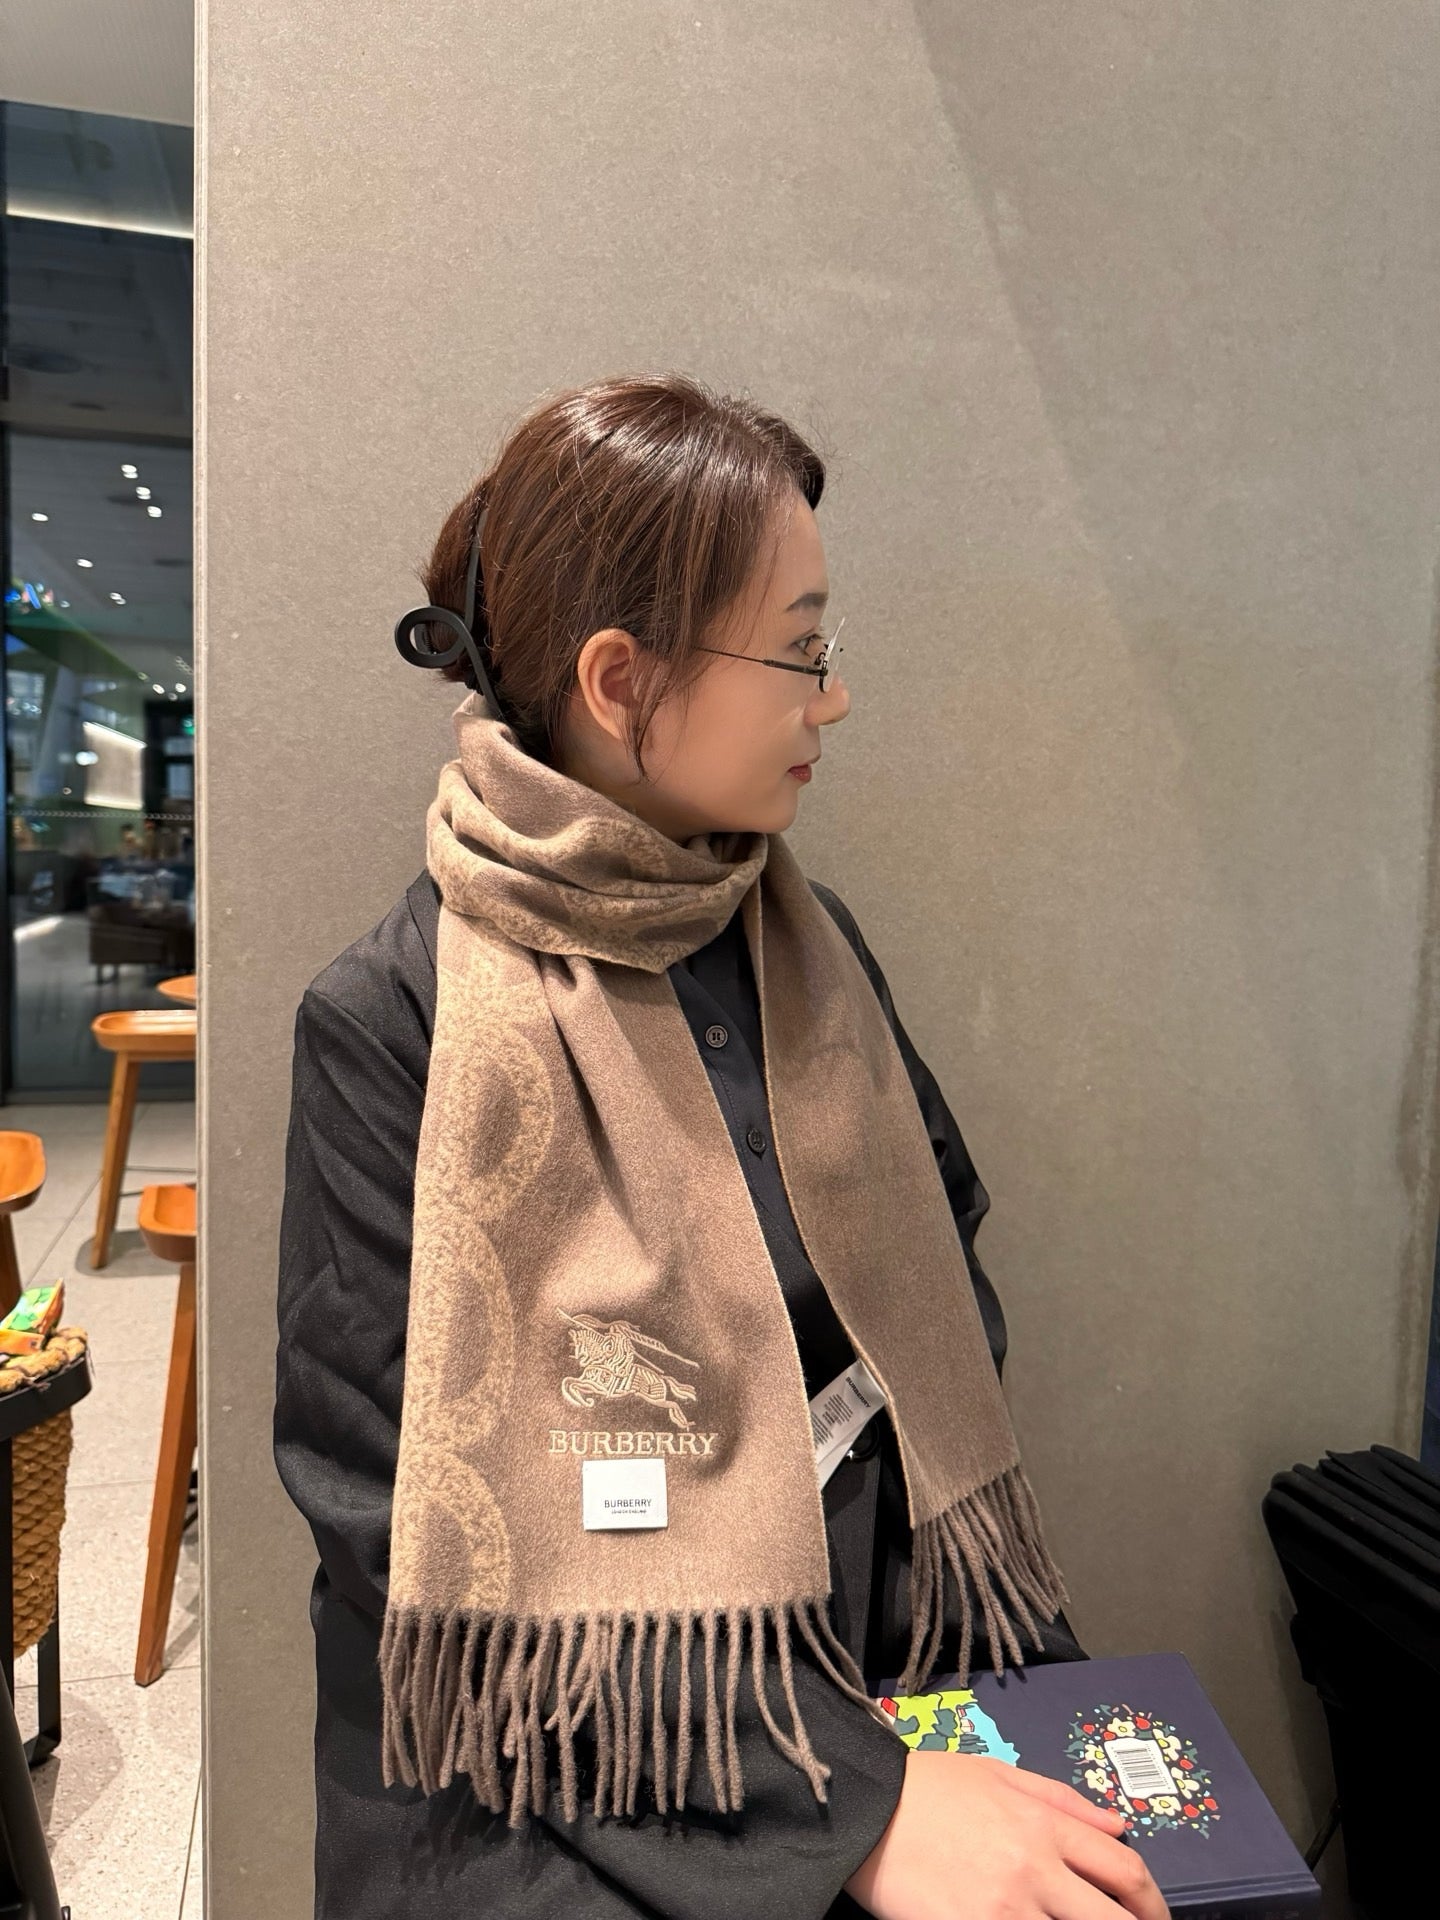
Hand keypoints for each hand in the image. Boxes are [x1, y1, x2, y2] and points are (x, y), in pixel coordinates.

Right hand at [844, 1752, 1170, 1919]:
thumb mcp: (999, 1774)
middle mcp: (1033, 1869)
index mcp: (1043, 1824)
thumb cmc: (928, 1786)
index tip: (1157, 1919)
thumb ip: (1064, 1800)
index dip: (1153, 1904)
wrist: (864, 1806)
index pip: (1124, 1870)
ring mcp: (1004, 1908)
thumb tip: (1119, 1824)